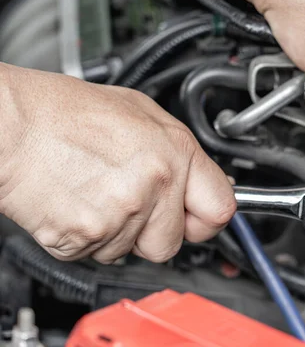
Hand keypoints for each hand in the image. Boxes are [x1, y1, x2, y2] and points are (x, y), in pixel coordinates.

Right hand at [0, 64, 235, 263]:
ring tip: (95, 191)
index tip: (197, 218)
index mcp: (174, 153)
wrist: (10, 125)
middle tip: (130, 203)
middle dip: (154, 231)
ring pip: (131, 251)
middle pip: (172, 243)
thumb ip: (180, 153)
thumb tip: (203, 181)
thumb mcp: (141, 113)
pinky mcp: (85, 238)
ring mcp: (120, 214)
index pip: (220, 209)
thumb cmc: (66, 112)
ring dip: (116, 232)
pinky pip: (96, 254)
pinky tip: (77, 202)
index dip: (208, 219)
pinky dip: (87, 236)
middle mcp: (154, 185)